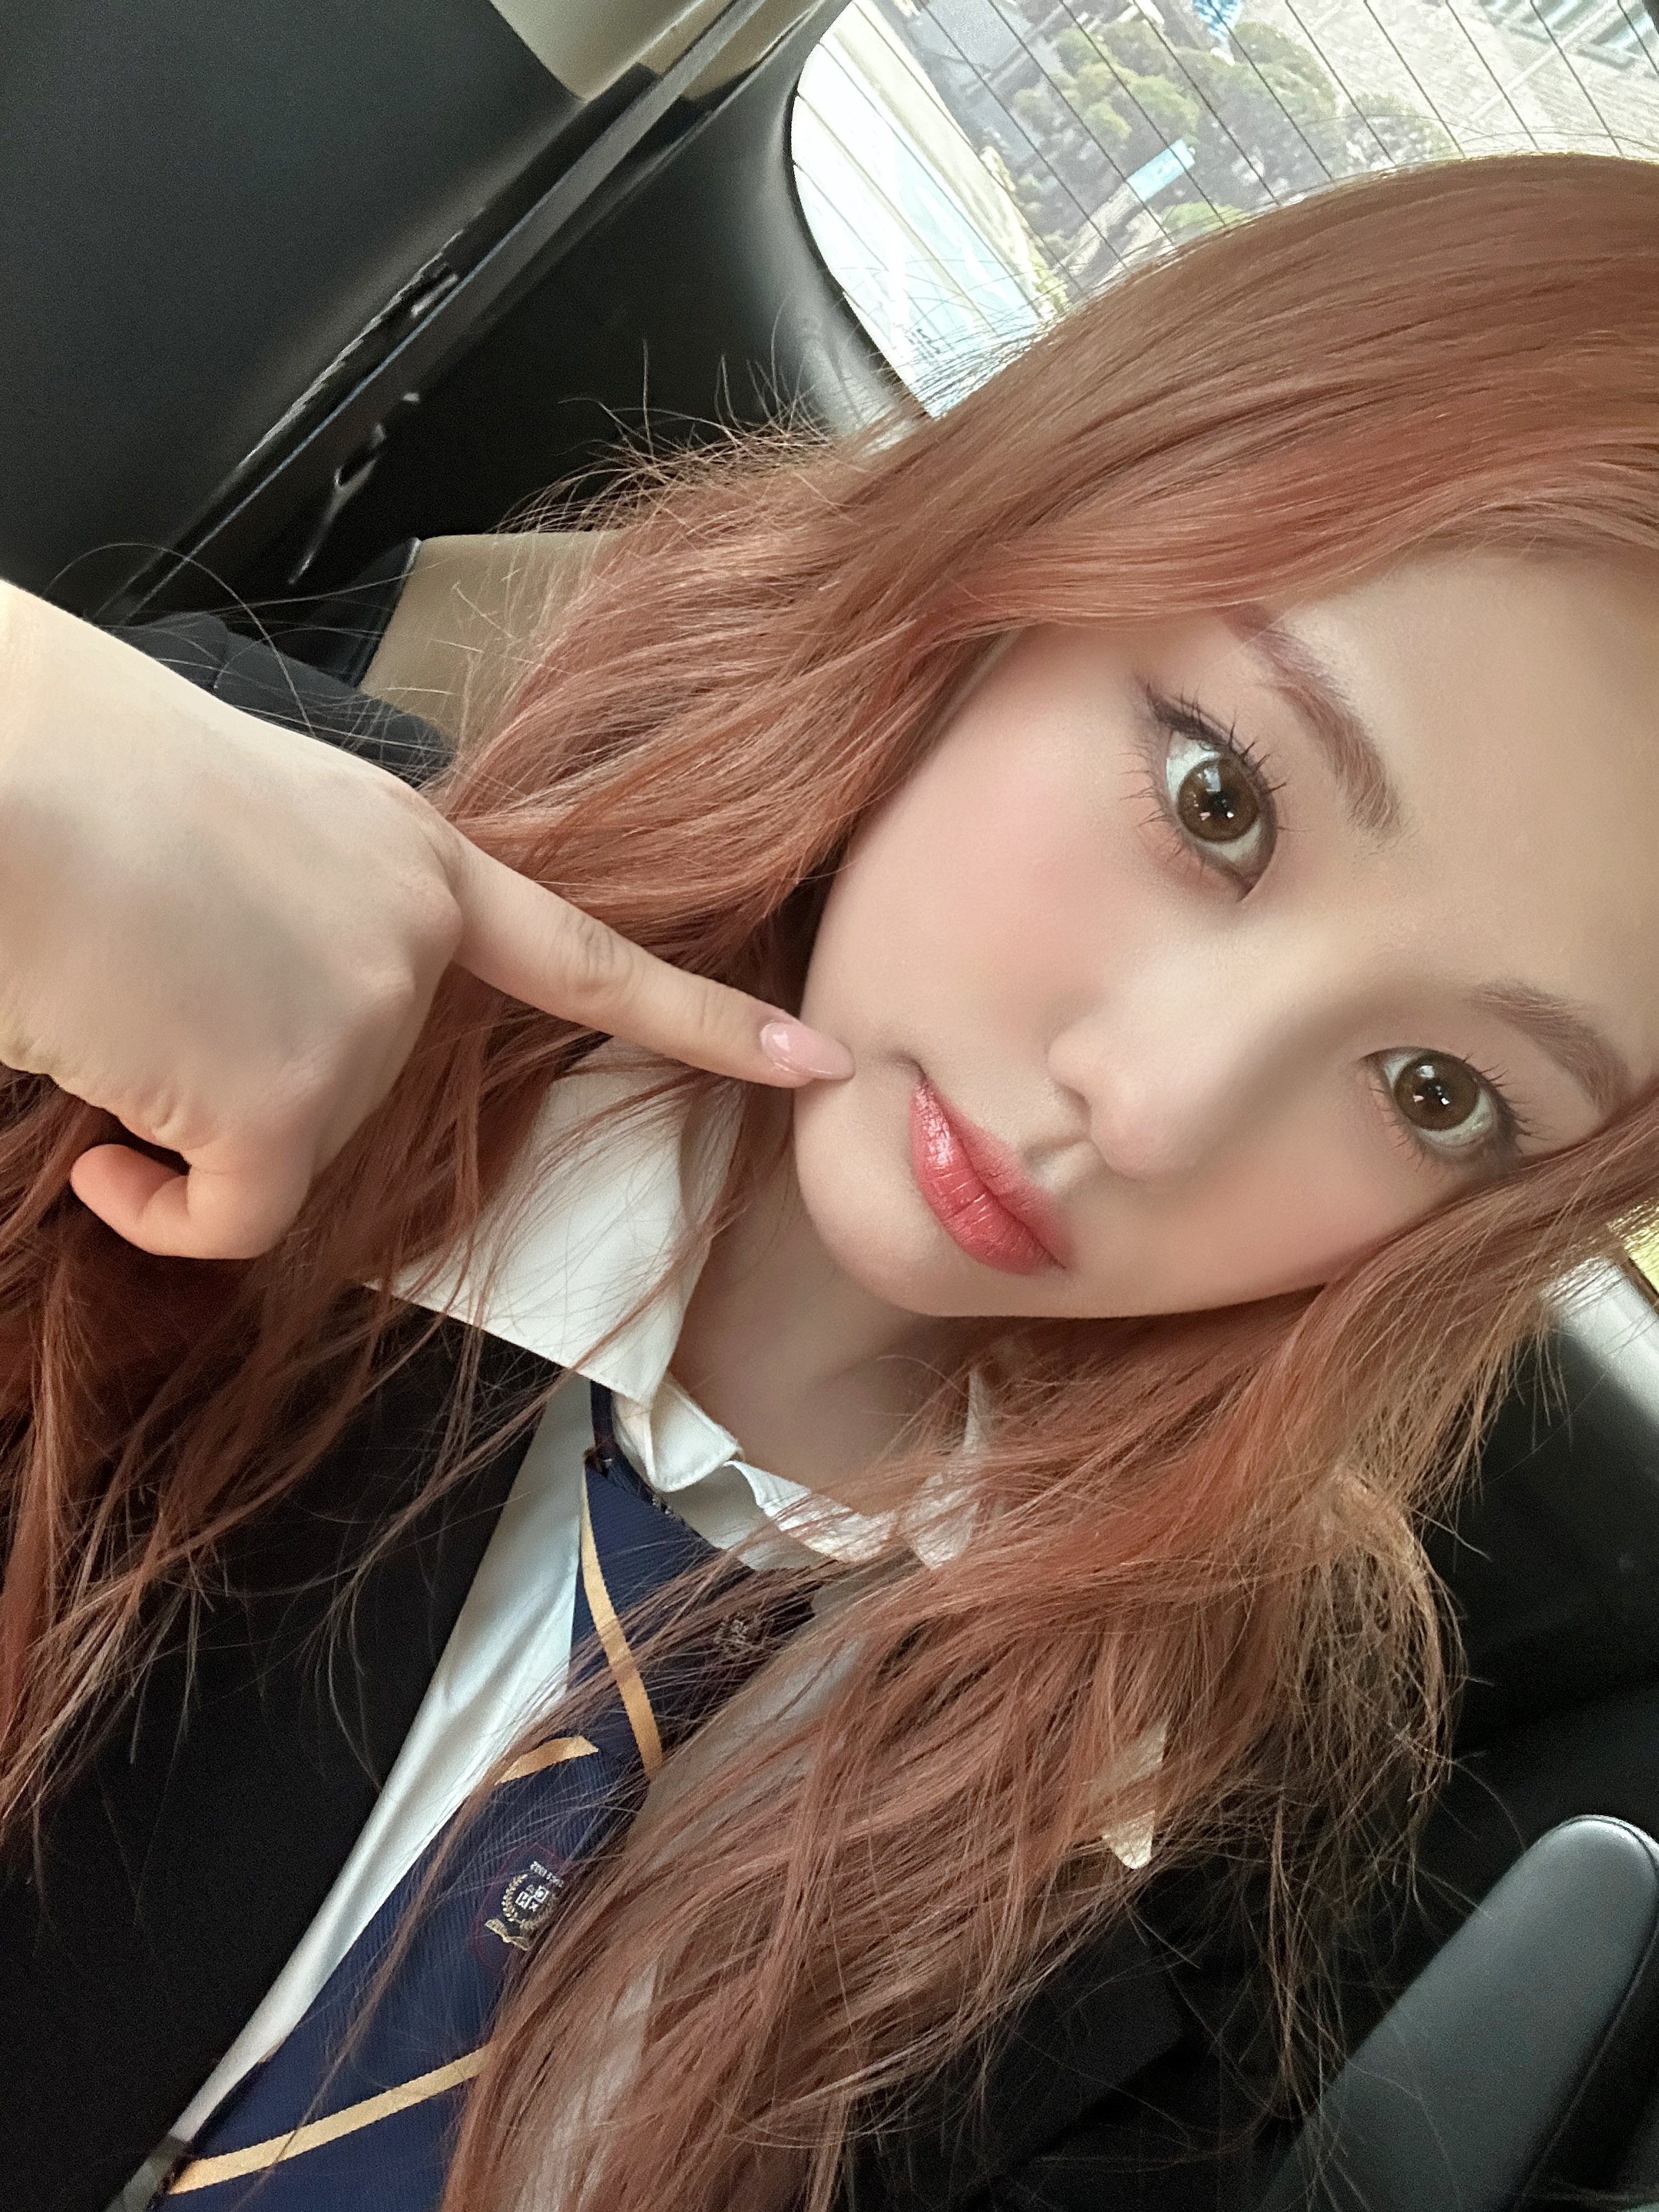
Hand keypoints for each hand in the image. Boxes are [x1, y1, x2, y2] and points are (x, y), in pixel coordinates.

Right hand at [0, 583, 851, 1259]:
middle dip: (250, 1072)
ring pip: (283, 1150)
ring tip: (107, 1004)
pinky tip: (102, 1154)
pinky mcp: (292, 1103)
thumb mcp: (229, 822)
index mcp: (408, 854)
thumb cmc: (68, 773)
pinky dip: (163, 1212)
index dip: (700, 1017)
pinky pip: (241, 1220)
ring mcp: (365, 1019)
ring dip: (185, 1119)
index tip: (813, 1061)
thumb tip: (262, 1016)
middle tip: (142, 979)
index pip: (587, 953)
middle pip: (360, 1084)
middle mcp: (414, 938)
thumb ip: (305, 912)